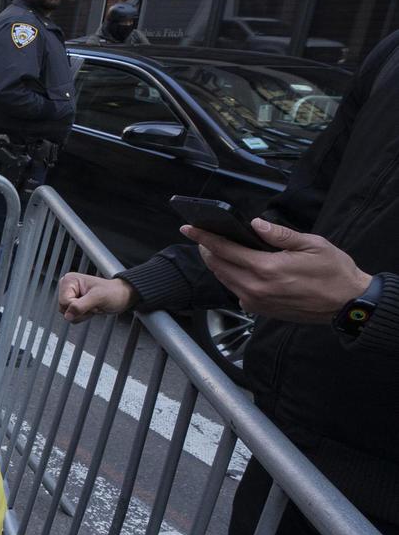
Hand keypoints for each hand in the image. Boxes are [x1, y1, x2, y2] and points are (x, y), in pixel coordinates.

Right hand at [58, 273, 134, 322]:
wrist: (122, 297)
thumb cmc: (113, 292)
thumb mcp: (97, 297)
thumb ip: (80, 306)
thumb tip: (67, 315)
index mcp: (70, 281)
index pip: (64, 301)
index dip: (76, 306)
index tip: (89, 302)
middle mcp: (68, 288)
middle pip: (63, 308)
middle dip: (79, 311)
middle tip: (93, 305)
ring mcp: (71, 296)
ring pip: (67, 314)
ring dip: (82, 314)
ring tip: (93, 306)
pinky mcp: (75, 304)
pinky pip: (72, 317)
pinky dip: (83, 316)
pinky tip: (91, 309)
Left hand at [185, 218, 368, 323]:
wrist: (347, 304)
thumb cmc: (334, 273)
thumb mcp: (312, 245)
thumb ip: (279, 235)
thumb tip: (256, 224)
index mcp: (267, 269)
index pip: (224, 250)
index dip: (204, 237)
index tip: (189, 228)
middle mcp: (256, 288)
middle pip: (218, 265)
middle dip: (207, 248)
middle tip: (203, 235)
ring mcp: (256, 302)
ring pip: (223, 279)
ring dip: (216, 263)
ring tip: (216, 247)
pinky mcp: (259, 310)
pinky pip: (235, 290)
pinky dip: (230, 276)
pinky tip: (236, 266)